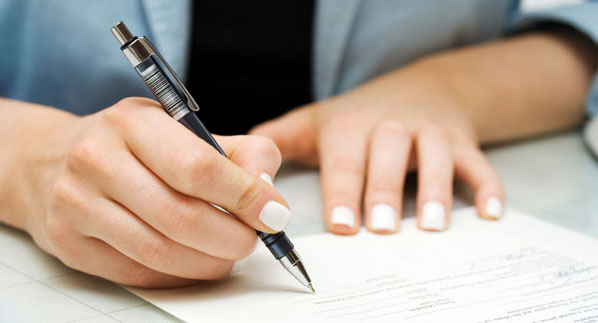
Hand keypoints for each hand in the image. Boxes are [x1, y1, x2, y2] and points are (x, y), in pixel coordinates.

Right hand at [22, 97, 288, 286]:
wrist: (49, 161)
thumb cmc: (131, 146)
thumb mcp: (183, 128)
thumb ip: (239, 153)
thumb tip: (268, 195)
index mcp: (133, 123)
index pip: (198, 167)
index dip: (244, 196)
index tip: (274, 214)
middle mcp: (97, 160)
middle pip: (182, 218)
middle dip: (233, 238)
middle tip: (253, 240)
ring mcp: (76, 205)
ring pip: (160, 252)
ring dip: (209, 262)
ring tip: (227, 253)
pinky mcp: (70, 244)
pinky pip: (138, 273)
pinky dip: (179, 275)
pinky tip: (193, 261)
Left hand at [251, 59, 503, 233]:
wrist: (417, 88)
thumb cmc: (358, 114)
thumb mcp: (315, 120)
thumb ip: (278, 139)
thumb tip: (242, 164)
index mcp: (351, 125)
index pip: (345, 159)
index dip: (342, 192)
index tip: (341, 226)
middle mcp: (391, 125)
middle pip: (389, 155)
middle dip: (385, 191)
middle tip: (381, 229)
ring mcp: (430, 131)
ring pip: (436, 156)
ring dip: (437, 189)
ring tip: (432, 226)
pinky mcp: (462, 140)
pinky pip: (478, 161)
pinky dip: (487, 185)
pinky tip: (490, 212)